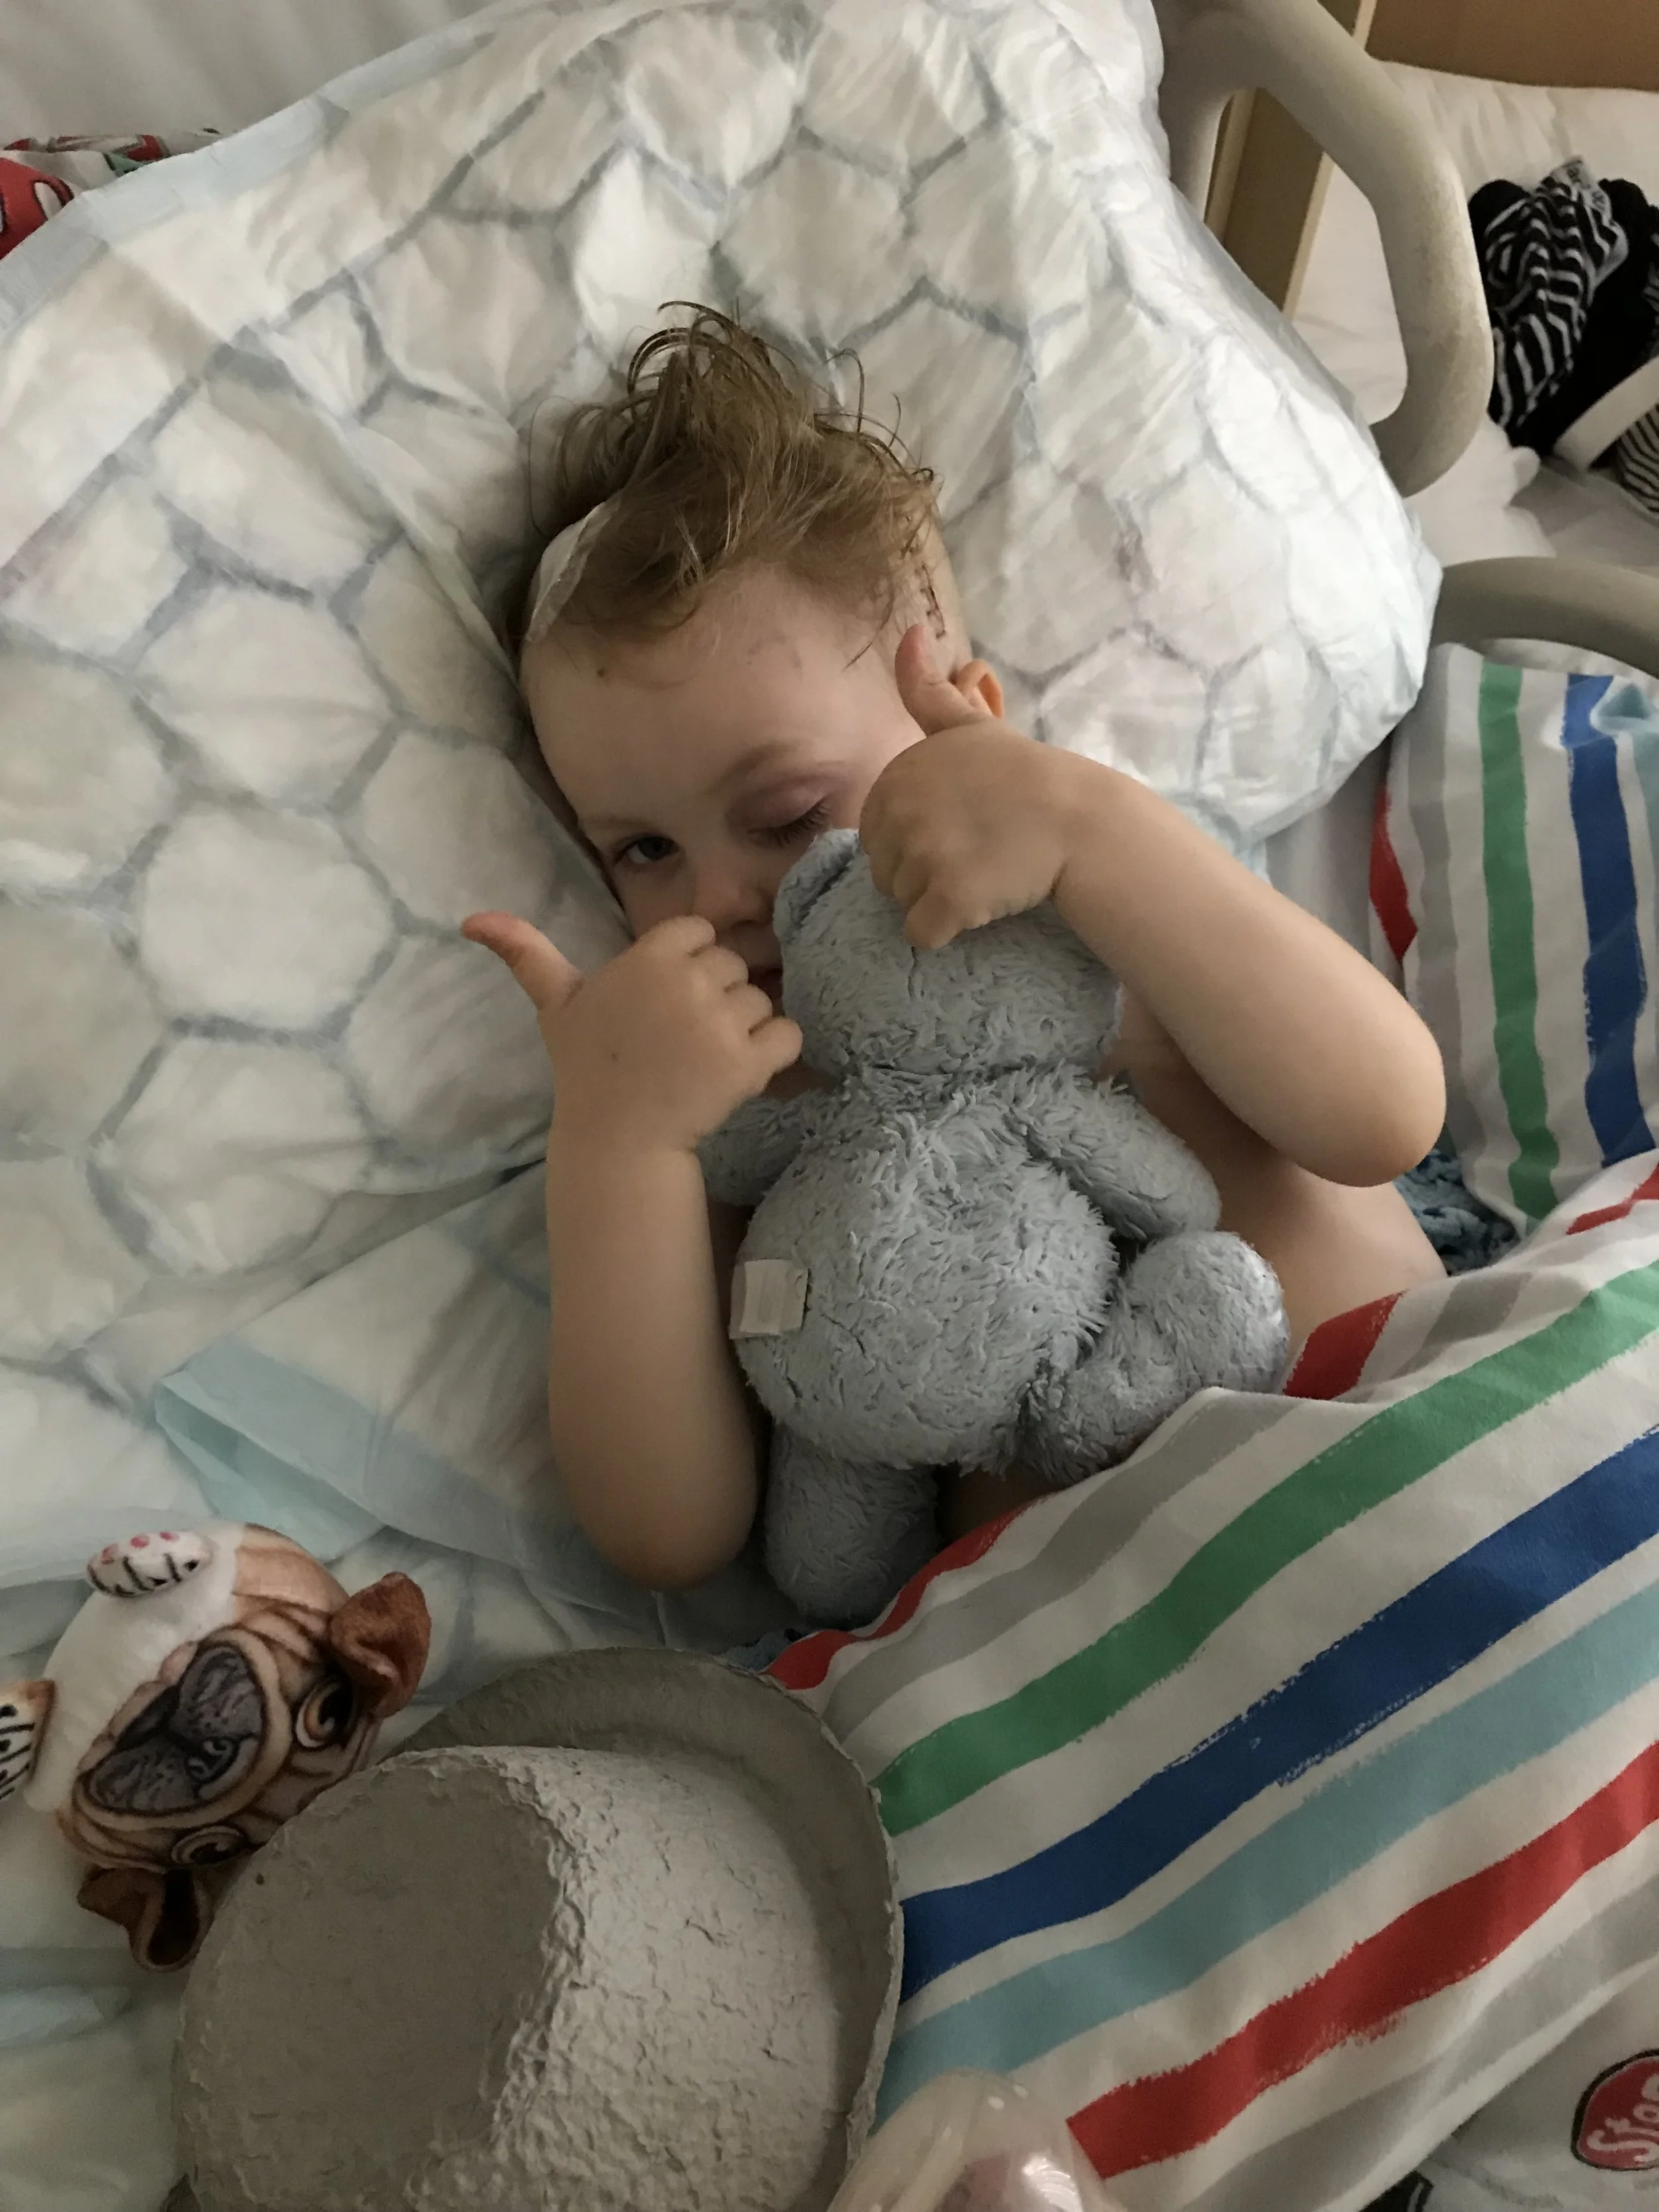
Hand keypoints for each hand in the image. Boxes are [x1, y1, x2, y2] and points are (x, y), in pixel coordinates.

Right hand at [461, 912, 801, 1153]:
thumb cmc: (587, 1067)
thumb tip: (470, 919)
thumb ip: (524, 952)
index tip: (668, 1001)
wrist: (616, 1137)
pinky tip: (744, 1069)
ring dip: (745, 1027)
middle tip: (685, 1037)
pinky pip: (789, 1034)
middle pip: (733, 964)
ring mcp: (720, 1022)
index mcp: (648, 957)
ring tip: (707, 1058)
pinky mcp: (749, 1063)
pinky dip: (777, 1052)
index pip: (699, 932)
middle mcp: (687, 981)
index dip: (690, 964)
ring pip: (762, 999)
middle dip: (718, 996)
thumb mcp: (556, 1003)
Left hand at [860, 626, 1083, 948]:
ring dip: (936, 902)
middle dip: (922, 873)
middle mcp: (901, 812)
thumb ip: (929, 690)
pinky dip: (946, 931)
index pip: (877, 835)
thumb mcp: (971, 726)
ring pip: (902, 904)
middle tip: (975, 854)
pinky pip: (923, 934)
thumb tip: (909, 631)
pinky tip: (980, 907)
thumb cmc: (1025, 775)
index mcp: (897, 776)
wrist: (1080, 821)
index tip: (961, 829)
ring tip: (983, 875)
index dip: (916, 840)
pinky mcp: (950, 899)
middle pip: (885, 873)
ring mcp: (925, 856)